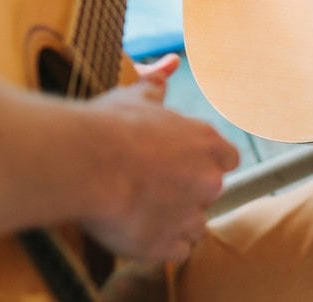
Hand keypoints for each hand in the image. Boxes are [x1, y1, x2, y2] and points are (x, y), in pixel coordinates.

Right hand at [80, 54, 238, 261]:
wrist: (86, 162)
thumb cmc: (108, 125)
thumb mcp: (136, 95)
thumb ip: (158, 81)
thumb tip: (170, 61)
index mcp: (207, 144)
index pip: (227, 159)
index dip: (203, 163)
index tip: (179, 164)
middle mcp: (208, 180)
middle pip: (209, 192)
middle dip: (187, 191)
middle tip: (152, 186)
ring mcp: (189, 214)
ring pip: (196, 225)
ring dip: (177, 221)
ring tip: (144, 211)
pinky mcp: (166, 245)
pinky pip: (177, 251)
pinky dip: (162, 245)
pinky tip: (140, 231)